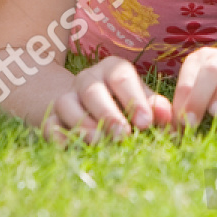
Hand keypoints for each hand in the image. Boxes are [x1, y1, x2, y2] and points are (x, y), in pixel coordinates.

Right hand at [43, 56, 172, 144]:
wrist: (82, 103)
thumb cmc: (123, 102)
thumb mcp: (140, 98)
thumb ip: (154, 106)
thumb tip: (167, 116)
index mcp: (113, 69)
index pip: (122, 77)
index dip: (134, 99)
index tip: (145, 123)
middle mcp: (87, 79)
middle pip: (93, 90)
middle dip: (108, 114)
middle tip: (122, 136)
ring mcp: (66, 96)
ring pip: (66, 104)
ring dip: (82, 124)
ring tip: (98, 142)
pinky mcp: (50, 116)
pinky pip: (49, 123)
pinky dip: (57, 135)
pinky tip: (68, 147)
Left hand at [172, 46, 216, 125]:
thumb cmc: (210, 103)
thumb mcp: (193, 103)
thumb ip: (181, 113)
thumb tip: (169, 131)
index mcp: (203, 60)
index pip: (190, 76)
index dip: (182, 100)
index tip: (180, 123)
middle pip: (213, 70)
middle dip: (199, 96)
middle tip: (191, 123)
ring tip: (216, 113)